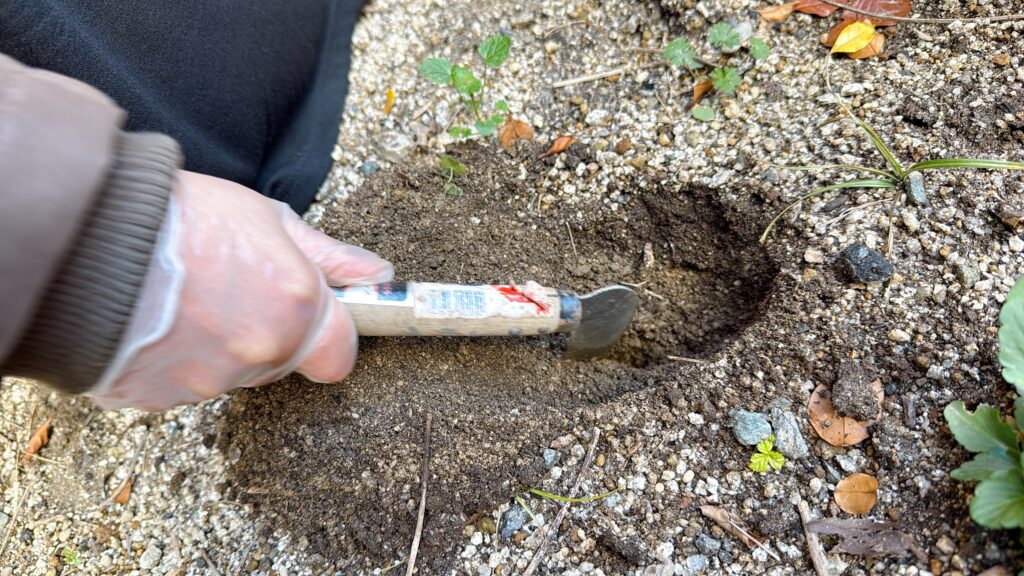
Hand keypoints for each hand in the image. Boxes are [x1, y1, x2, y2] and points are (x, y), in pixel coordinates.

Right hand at [89, 171, 392, 410]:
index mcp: (296, 309)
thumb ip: (329, 256)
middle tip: (233, 290)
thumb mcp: (269, 219)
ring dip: (220, 346)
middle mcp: (261, 353)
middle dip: (270, 333)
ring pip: (233, 373)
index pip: (340, 355)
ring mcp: (210, 380)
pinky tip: (159, 321)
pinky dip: (177, 360)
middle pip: (284, 362)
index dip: (330, 336)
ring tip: (187, 299)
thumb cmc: (180, 218)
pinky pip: (184, 384)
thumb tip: (378, 273)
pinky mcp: (162, 398)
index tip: (316, 318)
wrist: (90, 239)